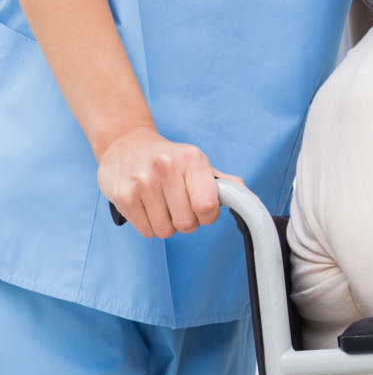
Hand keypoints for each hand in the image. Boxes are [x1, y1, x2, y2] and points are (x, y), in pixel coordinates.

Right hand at [95, 126, 235, 237]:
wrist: (126, 143)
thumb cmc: (168, 158)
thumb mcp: (197, 163)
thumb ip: (224, 183)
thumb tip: (248, 200)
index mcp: (192, 160)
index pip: (208, 206)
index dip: (208, 216)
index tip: (203, 209)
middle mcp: (166, 168)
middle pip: (187, 223)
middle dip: (188, 223)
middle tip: (180, 208)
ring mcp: (142, 182)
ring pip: (165, 230)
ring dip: (168, 225)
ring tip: (163, 206)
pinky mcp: (123, 196)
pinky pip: (146, 231)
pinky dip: (150, 226)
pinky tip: (148, 207)